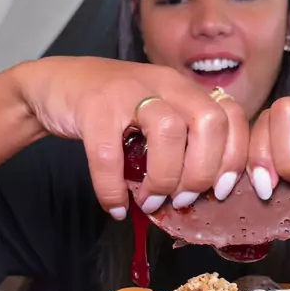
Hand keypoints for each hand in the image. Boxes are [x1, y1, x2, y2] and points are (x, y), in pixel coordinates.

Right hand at [16, 57, 248, 217]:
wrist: (55, 84)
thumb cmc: (112, 109)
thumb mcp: (155, 116)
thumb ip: (180, 144)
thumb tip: (200, 197)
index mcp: (185, 89)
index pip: (230, 115)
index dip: (234, 157)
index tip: (221, 191)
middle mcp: (164, 84)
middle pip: (209, 121)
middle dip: (203, 171)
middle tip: (183, 199)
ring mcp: (129, 91)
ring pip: (169, 131)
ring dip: (164, 178)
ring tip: (150, 201)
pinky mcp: (94, 106)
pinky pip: (110, 154)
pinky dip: (113, 189)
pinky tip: (116, 206)